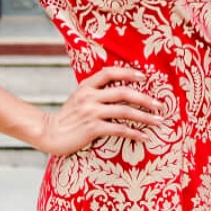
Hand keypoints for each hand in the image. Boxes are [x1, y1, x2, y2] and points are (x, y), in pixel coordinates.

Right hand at [36, 67, 163, 156]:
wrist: (50, 133)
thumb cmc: (67, 117)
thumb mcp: (78, 97)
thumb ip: (94, 91)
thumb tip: (118, 88)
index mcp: (86, 86)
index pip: (110, 73)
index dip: (128, 73)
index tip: (144, 77)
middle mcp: (90, 96)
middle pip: (123, 92)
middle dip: (145, 98)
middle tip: (160, 105)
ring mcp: (91, 112)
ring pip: (124, 111)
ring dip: (145, 116)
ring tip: (158, 121)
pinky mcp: (92, 128)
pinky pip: (118, 129)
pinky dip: (134, 133)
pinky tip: (143, 137)